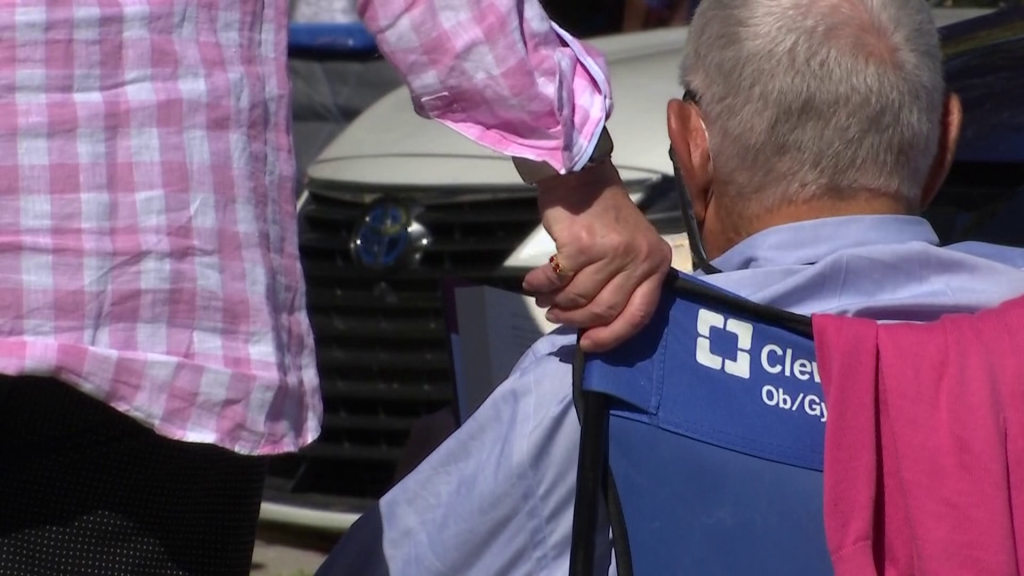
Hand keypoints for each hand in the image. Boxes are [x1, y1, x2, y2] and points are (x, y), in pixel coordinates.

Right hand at [523, 159, 671, 352]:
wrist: (582, 177)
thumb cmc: (604, 216)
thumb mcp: (630, 249)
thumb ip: (621, 284)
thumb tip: (593, 326)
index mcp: (656, 263)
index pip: (639, 314)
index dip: (612, 336)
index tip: (589, 345)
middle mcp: (639, 259)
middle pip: (605, 310)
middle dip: (576, 319)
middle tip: (556, 316)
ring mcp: (612, 252)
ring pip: (579, 297)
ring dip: (555, 302)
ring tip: (544, 300)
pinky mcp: (582, 246)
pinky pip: (557, 279)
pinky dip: (541, 285)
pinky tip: (532, 284)